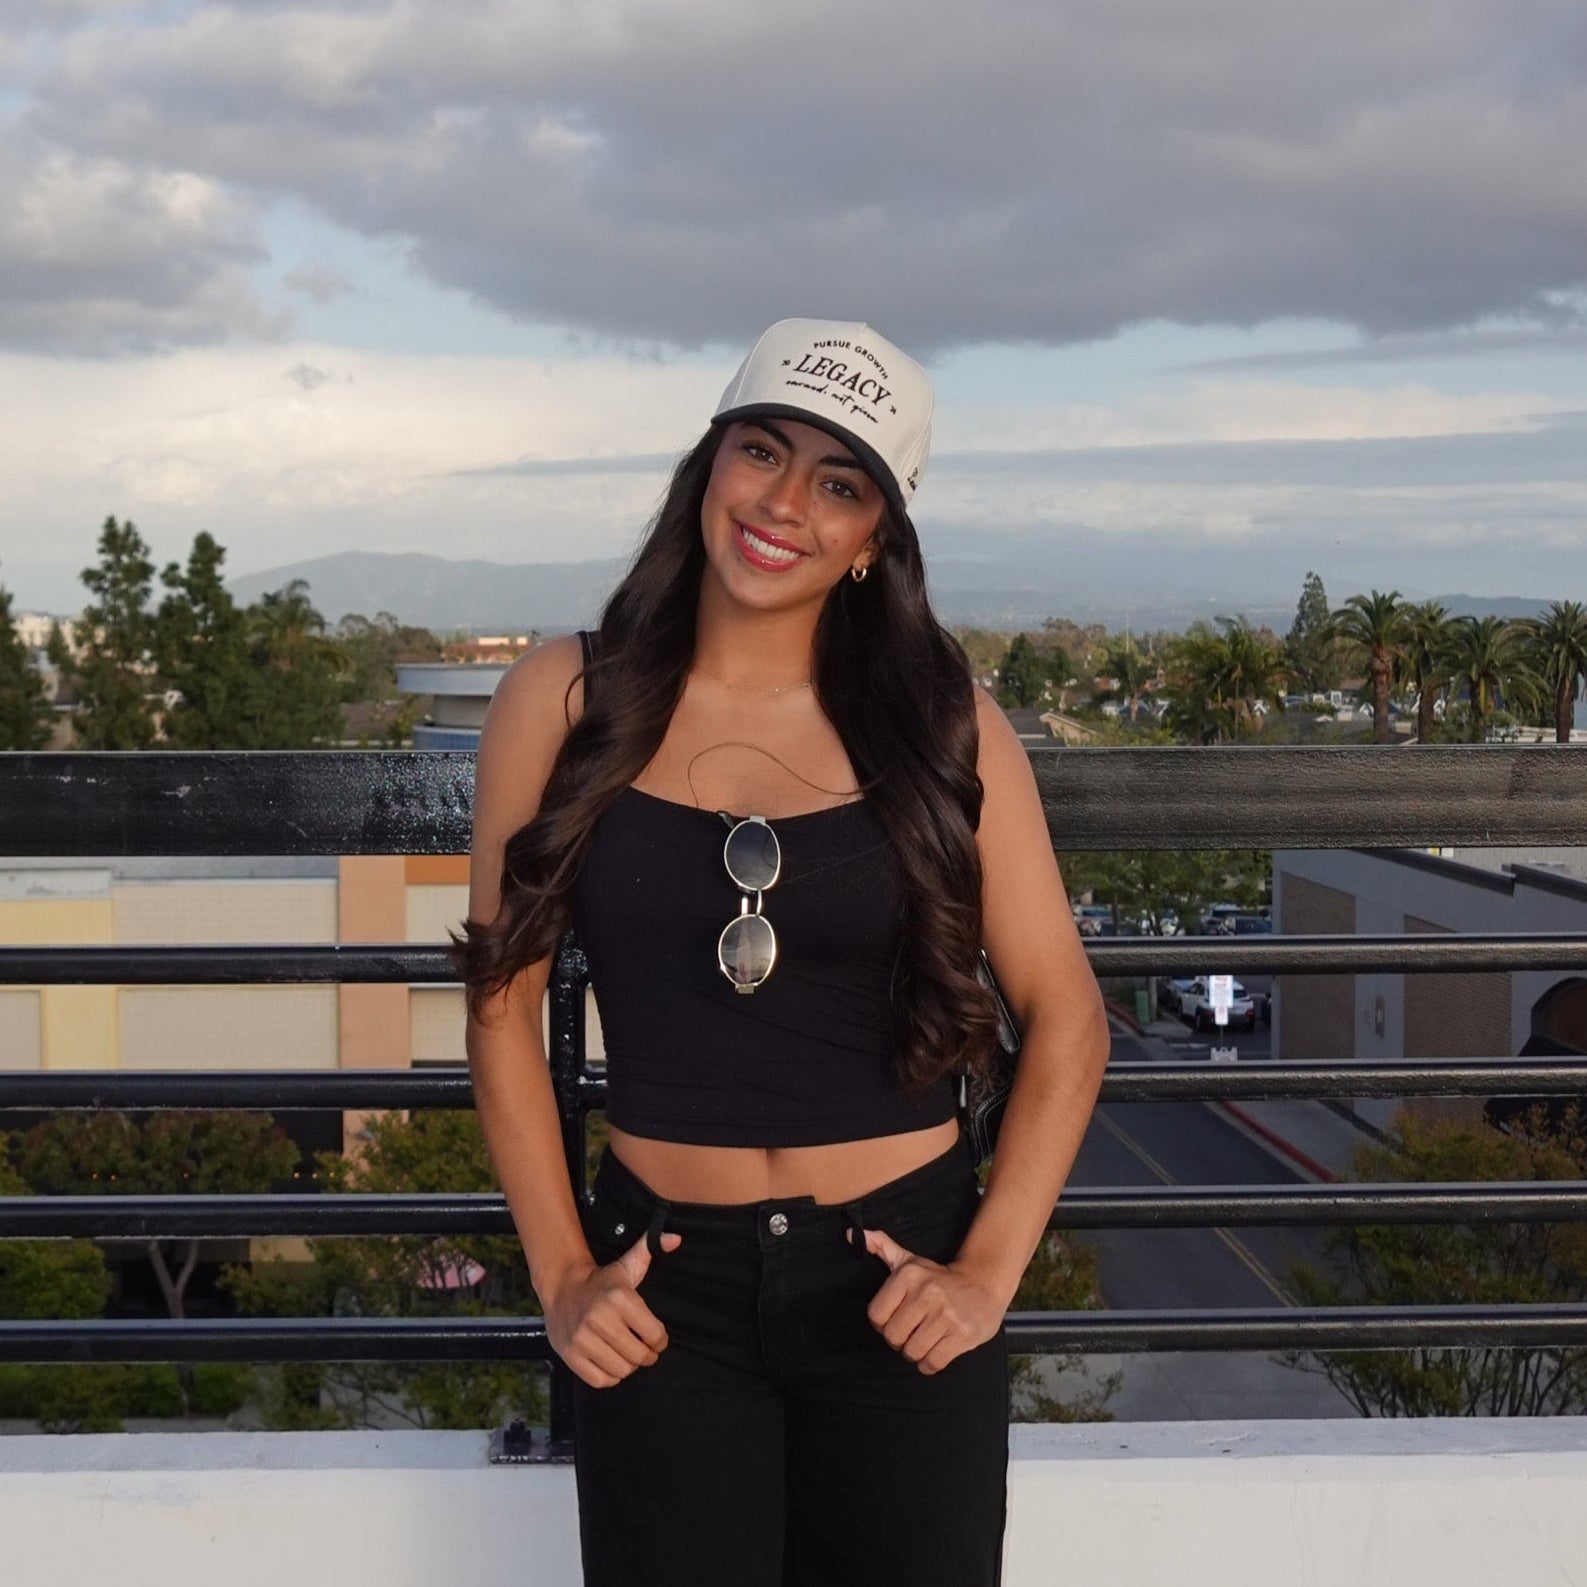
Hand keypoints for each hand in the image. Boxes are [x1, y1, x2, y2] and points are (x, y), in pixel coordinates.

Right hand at [543, 1231, 681, 1388]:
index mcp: (619, 1297)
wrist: (562, 1287)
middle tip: (645, 1351)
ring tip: (627, 1355)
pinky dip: (610, 1376)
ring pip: (622, 1370)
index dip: (661, 1341)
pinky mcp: (570, 1355)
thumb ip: (650, 1249)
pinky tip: (610, 1362)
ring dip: (629, 1367)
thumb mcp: (627, 1264)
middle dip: (647, 1356)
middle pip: (639, 1356)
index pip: (655, 1334)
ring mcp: (582, 1338)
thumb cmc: (602, 1281)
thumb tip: (675, 1238)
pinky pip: (600, 1380)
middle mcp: (600, 1318)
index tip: (657, 1339)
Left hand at [856, 1228, 1005, 1374]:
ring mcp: (946, 1315)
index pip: (876, 1315)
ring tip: (923, 1341)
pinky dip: (930, 1364)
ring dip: (915, 1353)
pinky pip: (934, 1362)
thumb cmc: (939, 1277)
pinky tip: (934, 1353)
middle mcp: (927, 1293)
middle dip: (899, 1340)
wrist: (984, 1282)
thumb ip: (881, 1246)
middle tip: (910, 1333)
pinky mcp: (963, 1335)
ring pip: (912, 1351)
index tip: (895, 1320)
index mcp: (909, 1275)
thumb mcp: (910, 1259)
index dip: (883, 1323)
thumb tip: (852, 1235)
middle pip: (893, 1336)